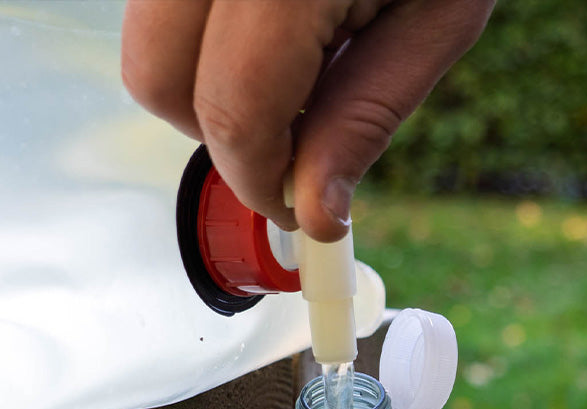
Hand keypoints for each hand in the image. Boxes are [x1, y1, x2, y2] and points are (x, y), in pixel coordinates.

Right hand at [122, 0, 493, 240]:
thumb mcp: (440, 11)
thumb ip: (366, 113)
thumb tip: (313, 211)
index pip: (234, 110)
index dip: (260, 179)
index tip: (292, 205)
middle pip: (156, 78)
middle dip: (218, 133)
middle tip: (287, 137)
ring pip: (145, 38)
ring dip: (205, 81)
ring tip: (291, 61)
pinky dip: (204, 33)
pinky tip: (272, 21)